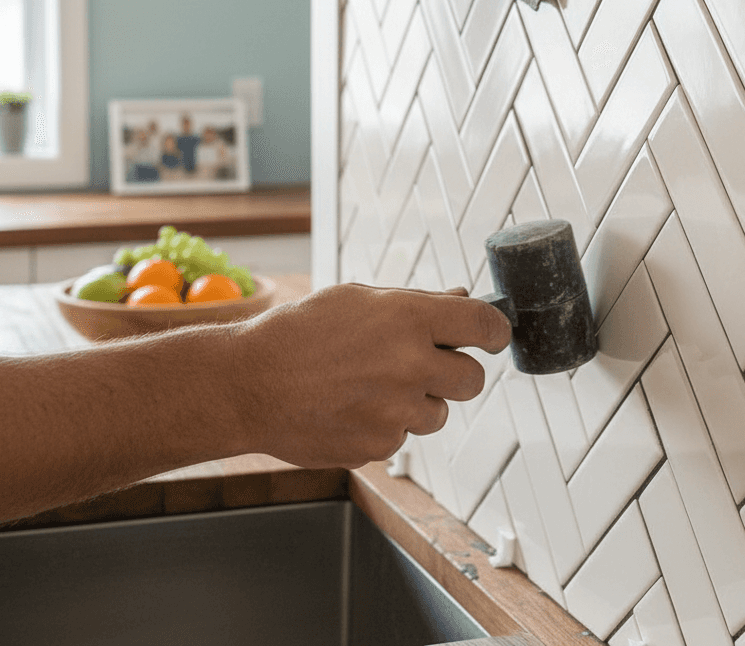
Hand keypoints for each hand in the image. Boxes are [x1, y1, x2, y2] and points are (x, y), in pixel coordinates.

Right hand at [231, 283, 510, 468]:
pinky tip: (352, 407)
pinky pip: (402, 436)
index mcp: (409, 320)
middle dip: (457, 371)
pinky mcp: (378, 446)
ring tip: (372, 384)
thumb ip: (416, 303)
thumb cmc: (300, 333)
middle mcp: (410, 367)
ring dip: (419, 401)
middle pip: (473, 379)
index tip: (492, 335)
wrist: (249, 384)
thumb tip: (462, 298)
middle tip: (427, 364)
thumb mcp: (359, 299)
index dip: (495, 330)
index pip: (485, 325)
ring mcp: (396, 412)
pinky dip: (387, 425)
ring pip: (439, 413)